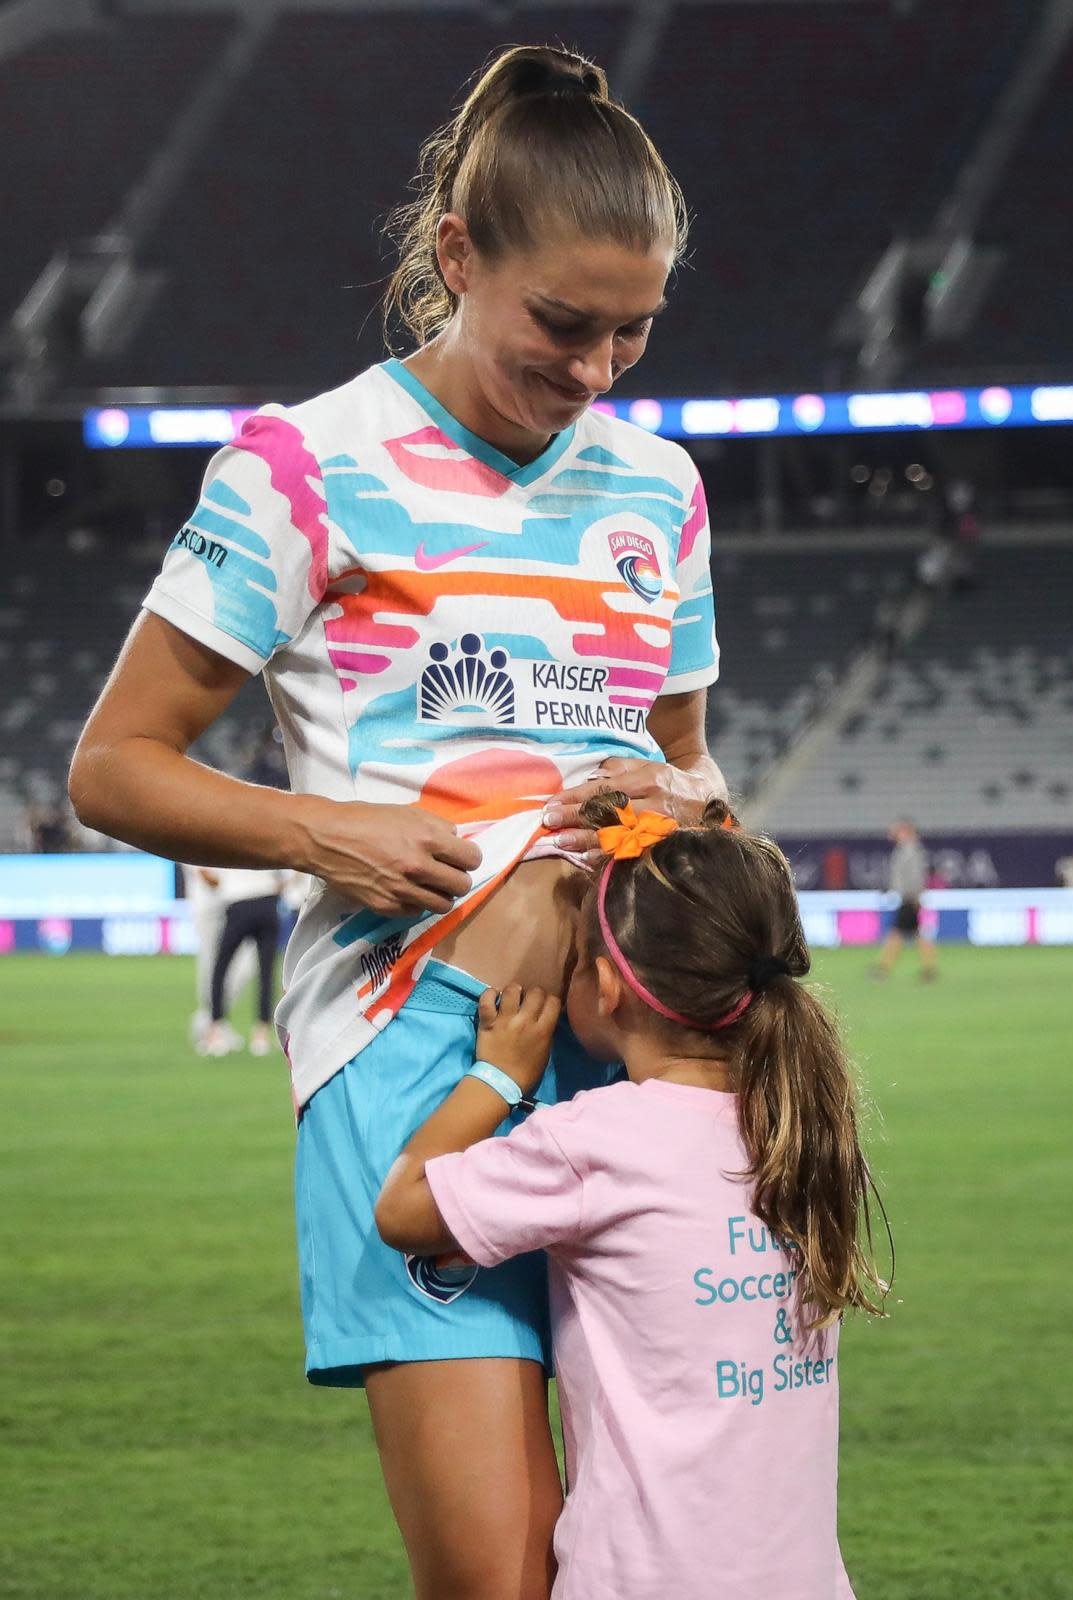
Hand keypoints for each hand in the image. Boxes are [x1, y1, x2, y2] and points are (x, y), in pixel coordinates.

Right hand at [297, 796, 482, 915]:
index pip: (471, 859)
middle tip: (445, 872)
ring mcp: (402, 890)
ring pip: (443, 905)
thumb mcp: (406, 812)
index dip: (468, 857)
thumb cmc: (365, 819)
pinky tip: (405, 889)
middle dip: (457, 878)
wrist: (326, 839)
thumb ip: (436, 826)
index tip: (460, 857)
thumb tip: (456, 840)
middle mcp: (418, 867)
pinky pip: (416, 911)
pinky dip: (416, 902)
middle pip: (461, 885)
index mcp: (427, 839)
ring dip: (440, 894)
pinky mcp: (387, 906)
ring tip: (428, 884)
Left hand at [475, 983, 560, 1095]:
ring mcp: (506, 1020)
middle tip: (527, 1001)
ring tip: (509, 998)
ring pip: (511, 990)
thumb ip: (546, 1031)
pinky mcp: (488, 1022)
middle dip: (533, 993)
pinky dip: (489, 994)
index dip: (549, 1000)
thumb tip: (546, 1016)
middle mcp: (526, 1021)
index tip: (544, 1005)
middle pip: (535, 992)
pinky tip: (493, 997)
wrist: (501, 1082)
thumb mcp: (545, 1052)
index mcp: (543, 1030)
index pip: (553, 1001)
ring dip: (512, 991)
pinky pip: (486, 999)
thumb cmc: (526, 1072)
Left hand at [541, 757, 713, 857]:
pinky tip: (588, 858)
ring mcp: (660, 829)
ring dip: (587, 840)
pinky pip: (631, 853)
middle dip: (576, 818)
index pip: (604, 790)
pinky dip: (608, 856)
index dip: (575, 798)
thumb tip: (588, 779)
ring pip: (618, 836)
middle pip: (608, 813)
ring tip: (562, 842)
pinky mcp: (662, 846)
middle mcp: (654, 805)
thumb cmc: (668, 781)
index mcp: (648, 780)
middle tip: (549, 823)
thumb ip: (618, 768)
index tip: (551, 805)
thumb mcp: (647, 766)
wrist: (707, 800)